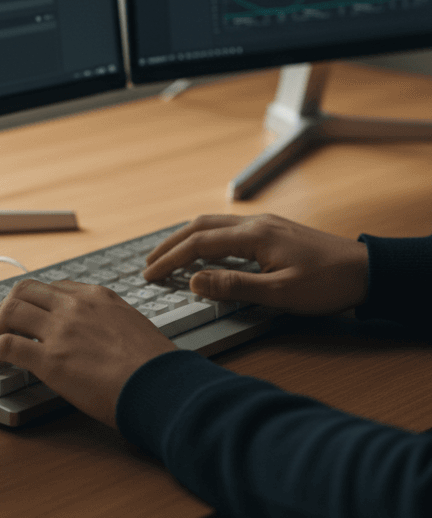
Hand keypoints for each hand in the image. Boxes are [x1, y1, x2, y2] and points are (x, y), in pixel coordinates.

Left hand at [0, 278, 175, 427]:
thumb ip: (111, 323)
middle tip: (2, 322)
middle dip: (9, 305)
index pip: (55, 287)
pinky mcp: (50, 359)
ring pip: (11, 310)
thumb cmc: (157, 367)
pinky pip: (7, 344)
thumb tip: (101, 336)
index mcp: (98, 296)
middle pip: (26, 291)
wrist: (163, 386)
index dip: (36, 300)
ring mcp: (60, 330)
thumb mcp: (134, 328)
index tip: (29, 311)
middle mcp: (75, 306)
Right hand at [144, 213, 368, 315]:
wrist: (368, 271)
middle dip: (170, 244)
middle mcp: (255, 224)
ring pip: (212, 224)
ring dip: (185, 239)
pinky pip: (227, 228)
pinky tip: (203, 251)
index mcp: (254, 236)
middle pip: (199, 226)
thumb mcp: (280, 293)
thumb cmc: (329, 284)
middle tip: (149, 264)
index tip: (150, 275)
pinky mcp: (273, 231)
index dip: (170, 259)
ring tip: (167, 256)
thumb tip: (193, 281)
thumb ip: (234, 286)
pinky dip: (204, 238)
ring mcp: (264, 224)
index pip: (198, 244)